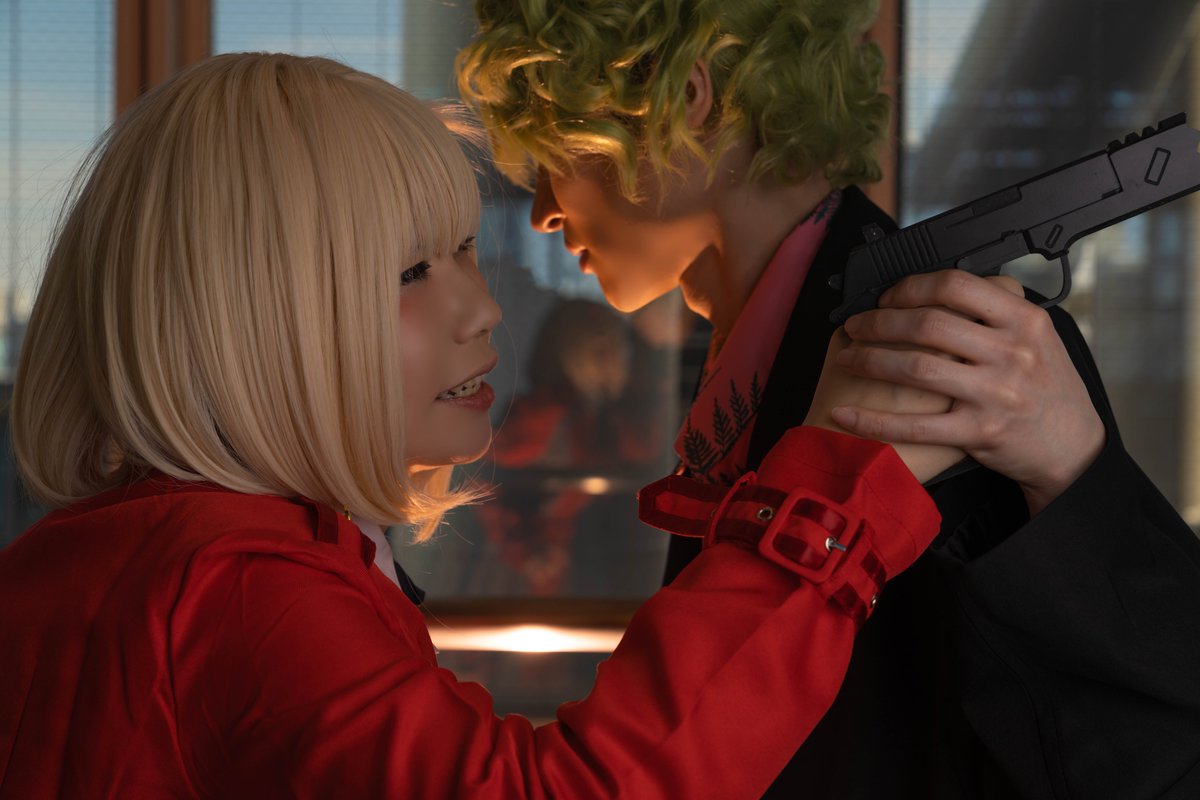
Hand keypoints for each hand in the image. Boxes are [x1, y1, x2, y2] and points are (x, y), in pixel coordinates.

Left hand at [830, 271, 1105, 514]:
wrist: (1073, 448)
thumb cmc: (1048, 390)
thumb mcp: (1038, 337)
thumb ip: (996, 312)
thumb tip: (938, 289)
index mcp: (1024, 321)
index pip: (956, 286)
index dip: (910, 287)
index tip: (887, 297)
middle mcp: (1012, 353)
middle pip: (928, 324)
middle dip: (879, 322)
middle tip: (856, 325)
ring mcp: (995, 394)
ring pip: (917, 368)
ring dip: (870, 360)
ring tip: (847, 358)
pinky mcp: (979, 433)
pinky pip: (915, 425)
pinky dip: (873, 419)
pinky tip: (845, 413)